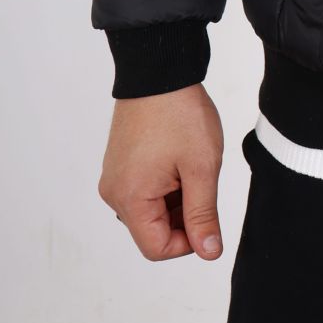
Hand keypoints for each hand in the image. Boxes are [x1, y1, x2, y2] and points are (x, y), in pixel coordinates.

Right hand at [98, 83, 223, 261]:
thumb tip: (208, 252)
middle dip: (183, 217)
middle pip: (152, 231)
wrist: (159, 70)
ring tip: (191, 165)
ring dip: (176, 199)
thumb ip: (203, 215)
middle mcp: (114, 192)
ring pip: (150, 210)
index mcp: (129, 198)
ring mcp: (115, 176)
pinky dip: (166, 185)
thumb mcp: (202, 167)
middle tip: (202, 181)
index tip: (208, 216)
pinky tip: (180, 159)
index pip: (157, 248)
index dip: (188, 241)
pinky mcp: (120, 164)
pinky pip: (143, 191)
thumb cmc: (179, 113)